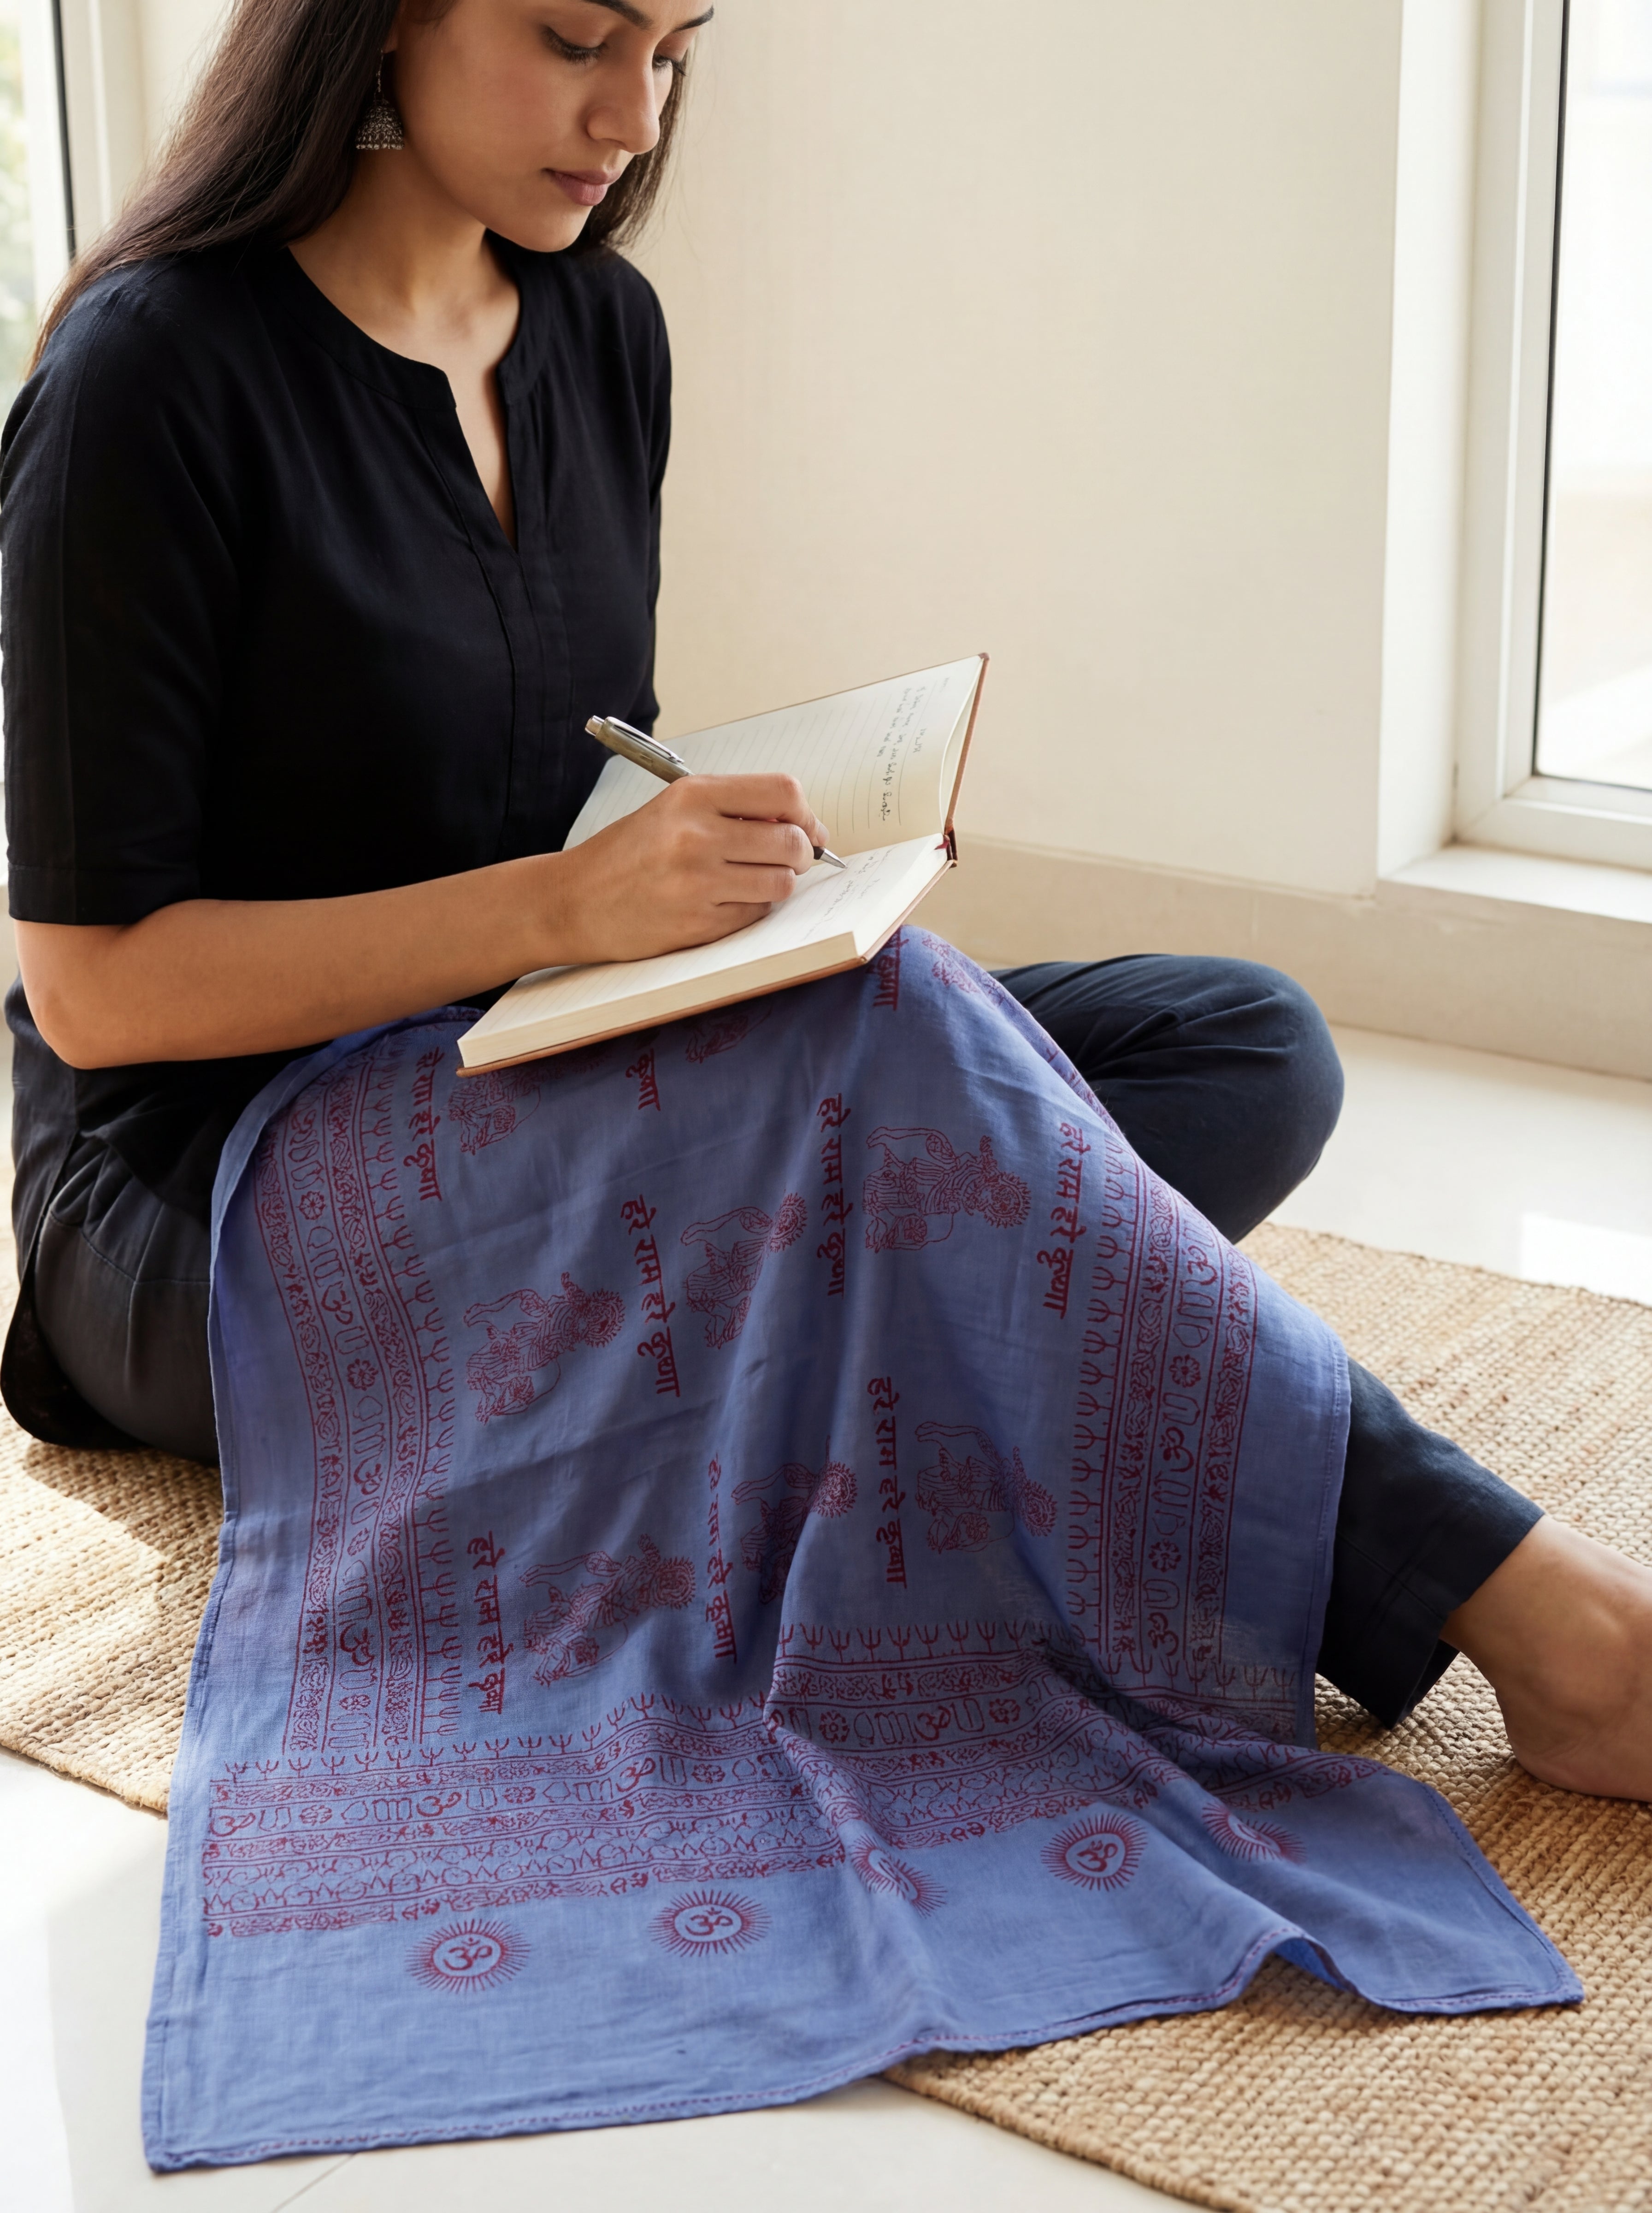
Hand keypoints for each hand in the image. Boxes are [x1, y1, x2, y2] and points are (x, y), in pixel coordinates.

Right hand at [551, 773, 831, 965]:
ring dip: (779, 883)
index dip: (807, 814)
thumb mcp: (673, 810)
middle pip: (791, 842)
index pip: (783, 793)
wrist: (573, 900)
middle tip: (791, 859)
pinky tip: (728, 901)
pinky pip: (756, 914)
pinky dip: (754, 908)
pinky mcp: (697, 924)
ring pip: (781, 883)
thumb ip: (731, 808)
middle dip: (801, 853)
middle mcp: (696, 836)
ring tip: (755, 880)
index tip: (807, 828)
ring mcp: (697, 883)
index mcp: (692, 796)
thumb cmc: (628, 853)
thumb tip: (799, 825)